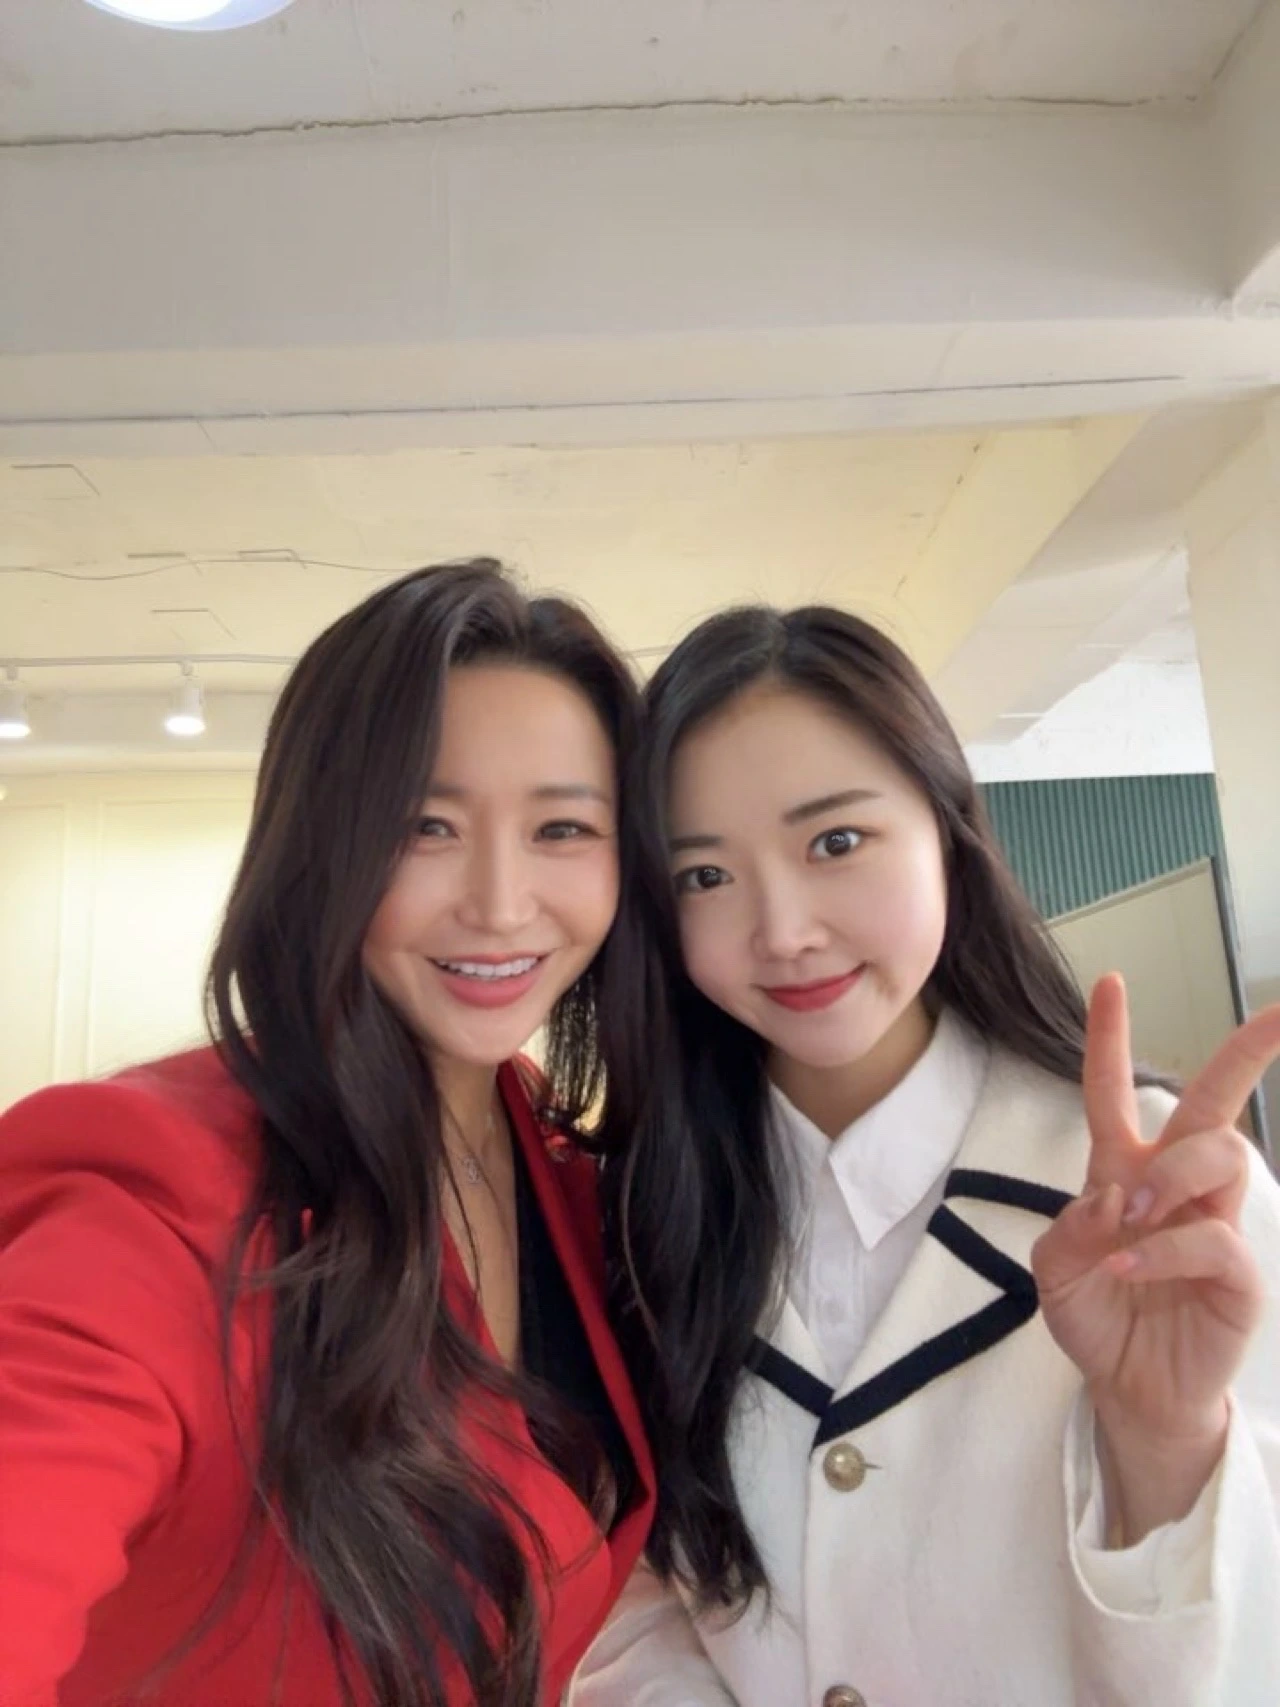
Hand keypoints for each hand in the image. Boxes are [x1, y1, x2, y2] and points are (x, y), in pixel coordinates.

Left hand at [1031, 974, 1279, 1537]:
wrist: (1127, 1391)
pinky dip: (1164, 1249)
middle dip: (1247, 1053)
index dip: (1111, 1039)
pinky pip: (1213, 1237)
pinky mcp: (1238, 1273)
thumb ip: (1067, 1228)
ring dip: (1172, 1175)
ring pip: (1221, 1154)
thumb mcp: (1054, 1271)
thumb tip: (1112, 1197)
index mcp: (1123, 1172)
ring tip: (1133, 1217)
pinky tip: (1129, 1265)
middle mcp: (1174, 1188)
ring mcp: (1211, 1225)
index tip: (1112, 982)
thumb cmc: (1097, 1317)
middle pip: (1212, 1105)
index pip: (1114, 1094)